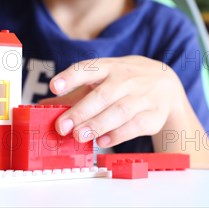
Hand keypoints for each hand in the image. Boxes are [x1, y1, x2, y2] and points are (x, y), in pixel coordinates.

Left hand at [44, 56, 186, 148]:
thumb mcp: (102, 79)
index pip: (88, 68)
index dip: (70, 77)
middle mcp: (126, 79)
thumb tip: (42, 106)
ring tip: (79, 136)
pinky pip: (135, 125)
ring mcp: (142, 96)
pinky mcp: (154, 114)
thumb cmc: (125, 81)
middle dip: (81, 111)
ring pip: (119, 111)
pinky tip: (102, 141)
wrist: (167, 84)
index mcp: (109, 67)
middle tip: (62, 126)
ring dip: (98, 124)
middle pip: (102, 95)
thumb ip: (74, 93)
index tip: (54, 86)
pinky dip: (118, 134)